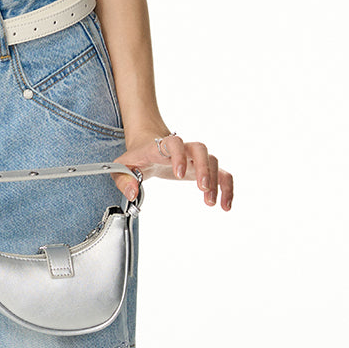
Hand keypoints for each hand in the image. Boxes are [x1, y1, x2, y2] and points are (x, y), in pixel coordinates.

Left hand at [111, 130, 233, 211]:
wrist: (148, 142)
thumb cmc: (137, 156)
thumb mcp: (122, 166)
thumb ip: (123, 179)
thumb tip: (132, 193)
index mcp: (162, 146)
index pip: (174, 143)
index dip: (179, 155)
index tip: (179, 174)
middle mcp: (182, 149)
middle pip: (200, 149)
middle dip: (203, 167)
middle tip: (202, 188)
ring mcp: (194, 158)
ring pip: (212, 160)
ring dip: (215, 181)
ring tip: (210, 202)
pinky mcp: (203, 169)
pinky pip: (221, 174)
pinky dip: (226, 187)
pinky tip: (225, 205)